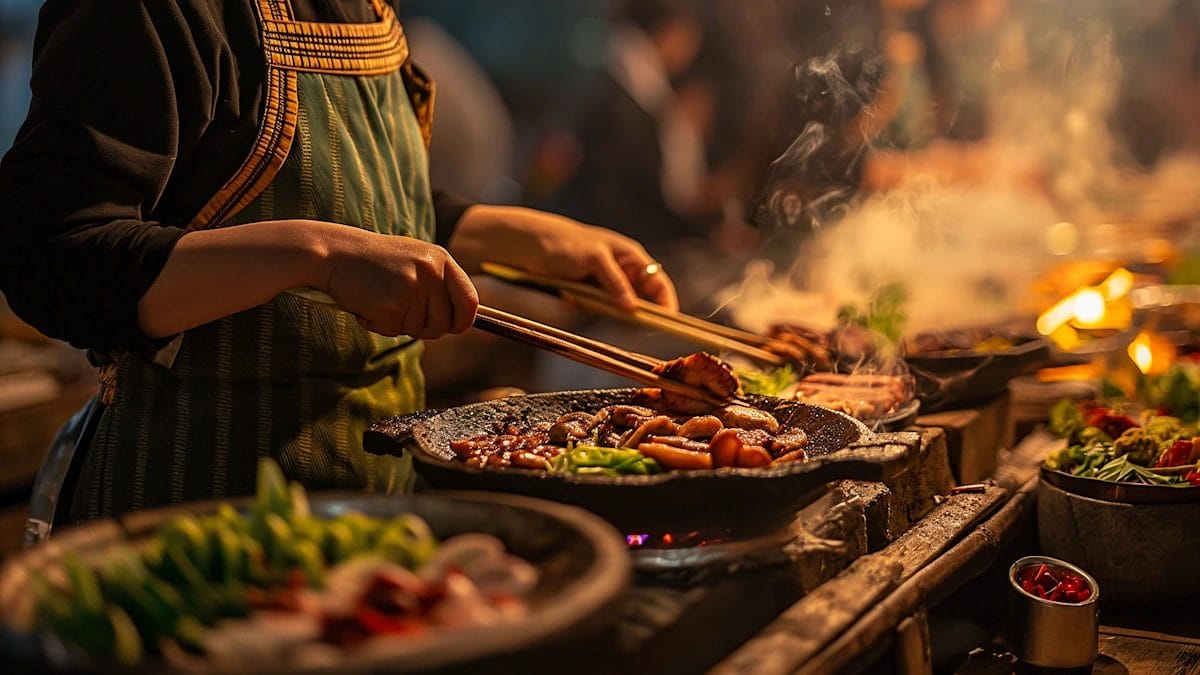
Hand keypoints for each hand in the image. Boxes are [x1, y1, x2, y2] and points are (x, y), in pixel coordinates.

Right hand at [322, 228, 477, 338]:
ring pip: (418, 330)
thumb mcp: (415, 262)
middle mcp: (431, 273)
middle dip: (425, 328)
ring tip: (380, 299)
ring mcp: (412, 288)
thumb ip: (439, 285)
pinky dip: (378, 324)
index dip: (463, 321)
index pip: (470, 301)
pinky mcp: (392, 305)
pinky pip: (393, 331)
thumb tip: (464, 321)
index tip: (453, 327)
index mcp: (441, 260)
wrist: (334, 254)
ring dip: (398, 324)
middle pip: (444, 324)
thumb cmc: (375, 263)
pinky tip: (366, 303)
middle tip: (400, 312)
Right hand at [448, 205, 678, 311]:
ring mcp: (609, 252)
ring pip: (639, 278)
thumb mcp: (587, 286)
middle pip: (654, 281)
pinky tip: (629, 308)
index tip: (673, 326)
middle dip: (664, 306)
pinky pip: (613, 276)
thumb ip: (606, 299)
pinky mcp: (592, 253)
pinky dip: (622, 292)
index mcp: (626, 260)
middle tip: (671, 328)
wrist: (530, 242)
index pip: (656, 283)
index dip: (667, 303)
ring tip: (656, 323)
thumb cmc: (560, 262)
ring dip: (649, 302)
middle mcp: (623, 254)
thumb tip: (626, 319)